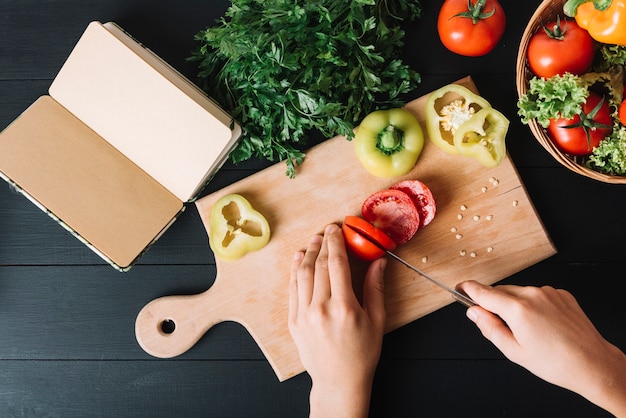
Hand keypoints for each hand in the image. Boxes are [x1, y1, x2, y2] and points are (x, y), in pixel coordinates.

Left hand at [288, 224, 386, 417]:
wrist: (338, 381)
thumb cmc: (362, 354)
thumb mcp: (376, 320)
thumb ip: (375, 288)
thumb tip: (379, 261)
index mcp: (344, 307)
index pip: (337, 264)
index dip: (336, 242)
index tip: (337, 229)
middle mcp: (320, 308)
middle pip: (319, 265)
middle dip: (323, 244)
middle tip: (327, 231)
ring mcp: (304, 315)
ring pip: (303, 275)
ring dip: (308, 254)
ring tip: (314, 241)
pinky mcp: (293, 321)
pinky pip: (293, 290)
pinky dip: (295, 272)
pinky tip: (299, 260)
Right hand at [458, 280, 625, 416]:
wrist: (592, 363)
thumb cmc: (555, 363)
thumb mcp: (513, 351)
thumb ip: (489, 327)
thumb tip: (474, 312)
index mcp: (517, 309)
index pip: (484, 292)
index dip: (468, 289)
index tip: (460, 287)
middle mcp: (533, 295)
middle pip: (501, 292)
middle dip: (494, 303)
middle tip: (499, 325)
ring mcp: (549, 292)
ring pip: (519, 293)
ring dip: (515, 305)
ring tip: (528, 330)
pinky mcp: (561, 294)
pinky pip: (537, 294)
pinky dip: (533, 305)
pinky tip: (542, 324)